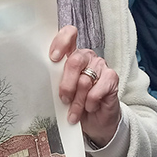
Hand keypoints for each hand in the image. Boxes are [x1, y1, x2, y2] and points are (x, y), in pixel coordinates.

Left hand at [49, 25, 120, 146]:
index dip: (61, 42)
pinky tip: (90, 107)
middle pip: (74, 62)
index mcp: (72, 55)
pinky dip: (90, 103)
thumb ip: (56, 79)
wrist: (95, 120)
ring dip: (77, 101)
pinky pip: (96, 91)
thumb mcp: (62, 90)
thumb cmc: (75, 102)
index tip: (53, 58)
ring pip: (84, 81)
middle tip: (64, 99)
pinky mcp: (112, 78)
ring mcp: (101, 66)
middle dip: (66, 84)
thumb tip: (44, 79)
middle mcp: (87, 57)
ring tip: (74, 112)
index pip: (69, 36)